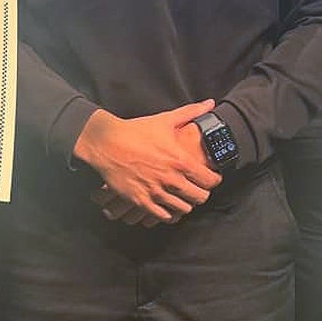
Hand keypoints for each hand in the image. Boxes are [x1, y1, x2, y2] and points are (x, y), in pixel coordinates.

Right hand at [73, 99, 221, 222]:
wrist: (107, 143)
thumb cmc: (136, 131)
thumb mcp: (165, 119)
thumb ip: (191, 112)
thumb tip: (210, 103)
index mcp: (180, 160)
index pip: (209, 180)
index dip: (214, 180)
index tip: (212, 177)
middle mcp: (170, 179)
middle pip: (199, 198)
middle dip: (202, 193)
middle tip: (198, 188)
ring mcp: (156, 192)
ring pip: (183, 209)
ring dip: (186, 203)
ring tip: (182, 196)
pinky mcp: (141, 201)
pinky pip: (163, 216)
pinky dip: (168, 213)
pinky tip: (166, 204)